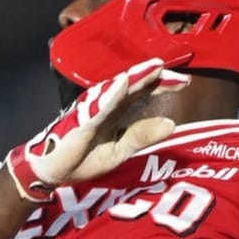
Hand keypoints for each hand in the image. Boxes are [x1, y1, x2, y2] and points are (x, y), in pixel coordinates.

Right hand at [6, 58, 188, 201]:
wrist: (52, 171)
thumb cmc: (82, 158)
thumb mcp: (120, 150)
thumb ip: (142, 135)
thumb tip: (172, 124)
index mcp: (117, 110)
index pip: (143, 92)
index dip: (163, 85)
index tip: (185, 82)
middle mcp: (106, 104)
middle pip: (135, 85)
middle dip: (156, 77)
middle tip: (180, 73)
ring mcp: (94, 109)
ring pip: (119, 89)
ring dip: (137, 77)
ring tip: (156, 67)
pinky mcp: (82, 119)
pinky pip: (100, 105)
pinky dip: (112, 93)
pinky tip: (125, 82)